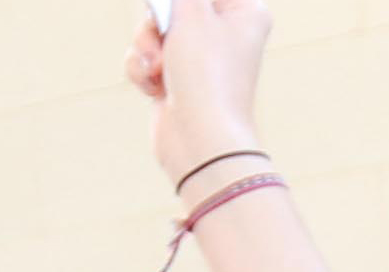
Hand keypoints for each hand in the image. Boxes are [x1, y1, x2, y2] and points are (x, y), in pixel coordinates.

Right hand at [126, 0, 273, 187]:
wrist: (200, 141)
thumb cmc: (206, 75)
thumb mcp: (191, 12)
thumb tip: (170, 0)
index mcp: (245, 11)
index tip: (171, 6)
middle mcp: (226, 34)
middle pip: (175, 4)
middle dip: (157, 21)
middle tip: (162, 33)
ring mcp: (199, 58)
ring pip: (155, 30)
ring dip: (146, 46)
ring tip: (157, 68)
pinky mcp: (176, 80)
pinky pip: (146, 59)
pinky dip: (143, 70)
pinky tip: (154, 88)